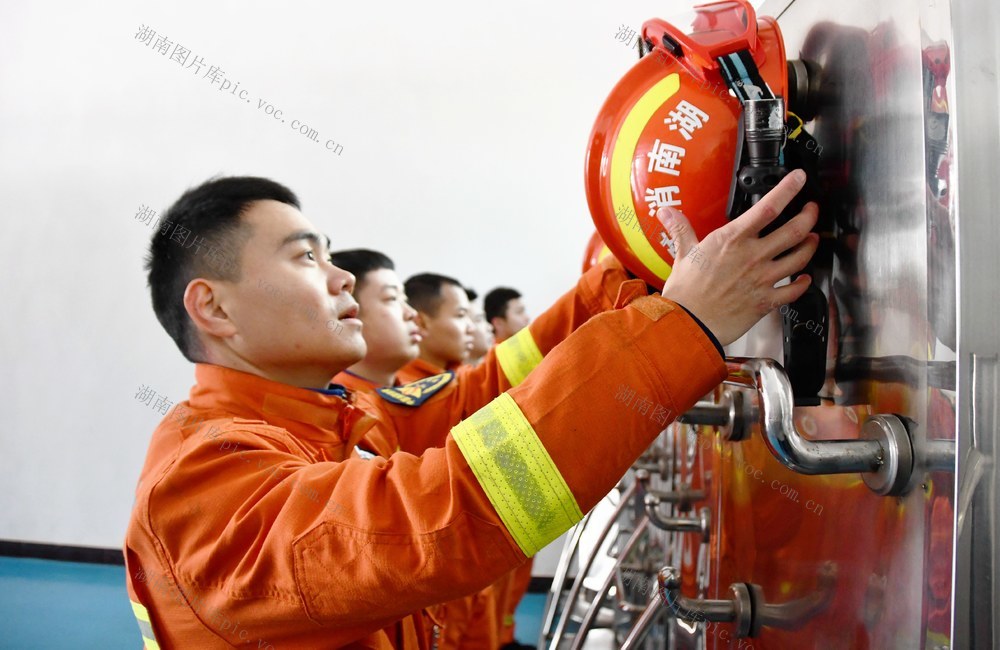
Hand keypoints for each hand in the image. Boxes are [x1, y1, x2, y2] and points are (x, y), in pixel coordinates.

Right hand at [659, 169, 819, 345]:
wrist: (688, 324)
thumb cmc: (685, 292)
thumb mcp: (682, 254)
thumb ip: (681, 229)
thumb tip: (667, 212)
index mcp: (732, 240)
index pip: (768, 207)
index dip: (788, 189)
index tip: (798, 179)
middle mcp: (753, 256)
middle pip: (795, 230)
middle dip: (809, 216)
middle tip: (812, 210)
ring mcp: (763, 279)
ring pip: (800, 257)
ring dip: (810, 246)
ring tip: (812, 239)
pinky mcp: (766, 301)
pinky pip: (795, 290)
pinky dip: (803, 283)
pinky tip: (804, 279)